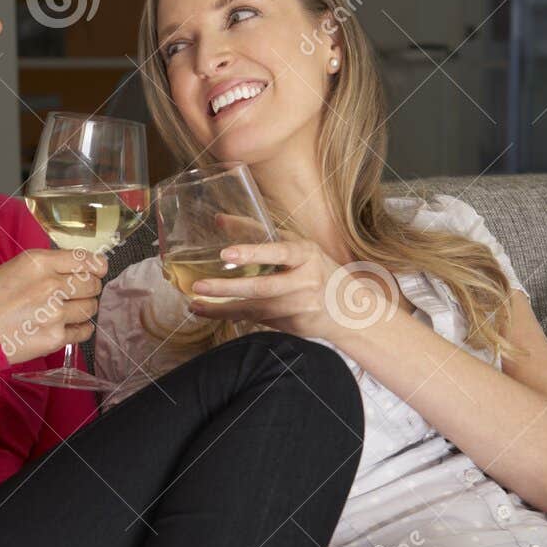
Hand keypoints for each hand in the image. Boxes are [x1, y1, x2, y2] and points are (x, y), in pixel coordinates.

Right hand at [0, 248, 105, 366]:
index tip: (97, 270)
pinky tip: (70, 327)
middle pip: (92, 284)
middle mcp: (50, 285)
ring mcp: (54, 313)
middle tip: (79, 294)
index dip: (96, 266)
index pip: (85, 260)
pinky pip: (83, 331)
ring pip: (90, 308)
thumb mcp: (14, 268)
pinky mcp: (54, 338)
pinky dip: (81, 329)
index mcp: (38, 262)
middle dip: (89, 288)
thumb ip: (46, 268)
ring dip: (85, 309)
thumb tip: (75, 271)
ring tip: (71, 311)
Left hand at [189, 234, 356, 341]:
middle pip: (263, 288)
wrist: (349, 309)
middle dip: (227, 288)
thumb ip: (258, 233)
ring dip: (223, 309)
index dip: (252, 252)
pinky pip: (260, 321)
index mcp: (306, 253)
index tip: (225, 253)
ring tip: (197, 305)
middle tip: (198, 286)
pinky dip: (236, 317)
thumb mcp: (296, 247)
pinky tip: (215, 314)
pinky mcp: (296, 326)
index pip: (278, 251)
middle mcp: (307, 280)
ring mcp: (302, 307)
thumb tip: (219, 219)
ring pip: (257, 310)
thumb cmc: (316, 269)